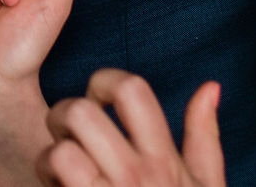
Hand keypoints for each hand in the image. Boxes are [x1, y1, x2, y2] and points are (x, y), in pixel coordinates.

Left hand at [39, 71, 224, 186]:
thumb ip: (205, 137)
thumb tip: (209, 87)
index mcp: (165, 161)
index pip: (132, 90)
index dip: (106, 80)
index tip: (99, 97)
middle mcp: (138, 177)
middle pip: (81, 111)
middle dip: (64, 112)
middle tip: (68, 129)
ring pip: (61, 147)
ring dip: (51, 150)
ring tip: (59, 162)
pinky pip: (54, 172)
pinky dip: (46, 173)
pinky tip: (56, 186)